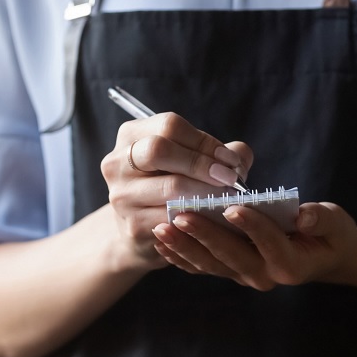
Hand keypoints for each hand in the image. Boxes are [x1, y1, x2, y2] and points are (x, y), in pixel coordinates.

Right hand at [100, 112, 253, 271]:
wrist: (143, 230)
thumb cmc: (173, 184)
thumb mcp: (191, 160)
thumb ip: (220, 152)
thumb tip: (239, 158)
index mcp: (132, 135)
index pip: (170, 126)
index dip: (205, 142)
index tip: (230, 160)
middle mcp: (118, 161)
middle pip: (159, 149)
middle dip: (202, 163)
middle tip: (230, 177)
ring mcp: (121, 195)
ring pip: (170, 186)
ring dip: (207, 191)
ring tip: (228, 197)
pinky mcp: (132, 225)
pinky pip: (173, 217)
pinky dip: (199, 216)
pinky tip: (214, 216)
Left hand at [152, 202, 356, 290]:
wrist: (321, 256)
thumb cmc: (330, 234)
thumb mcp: (336, 224)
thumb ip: (322, 219)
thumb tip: (304, 214)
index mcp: (291, 264)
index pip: (269, 243)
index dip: (252, 226)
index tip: (231, 207)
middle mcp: (265, 275)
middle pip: (231, 256)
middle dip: (204, 235)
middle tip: (181, 215)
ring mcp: (245, 276)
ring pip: (211, 264)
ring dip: (185, 246)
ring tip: (163, 227)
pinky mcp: (231, 272)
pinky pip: (202, 267)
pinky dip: (180, 256)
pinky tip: (161, 241)